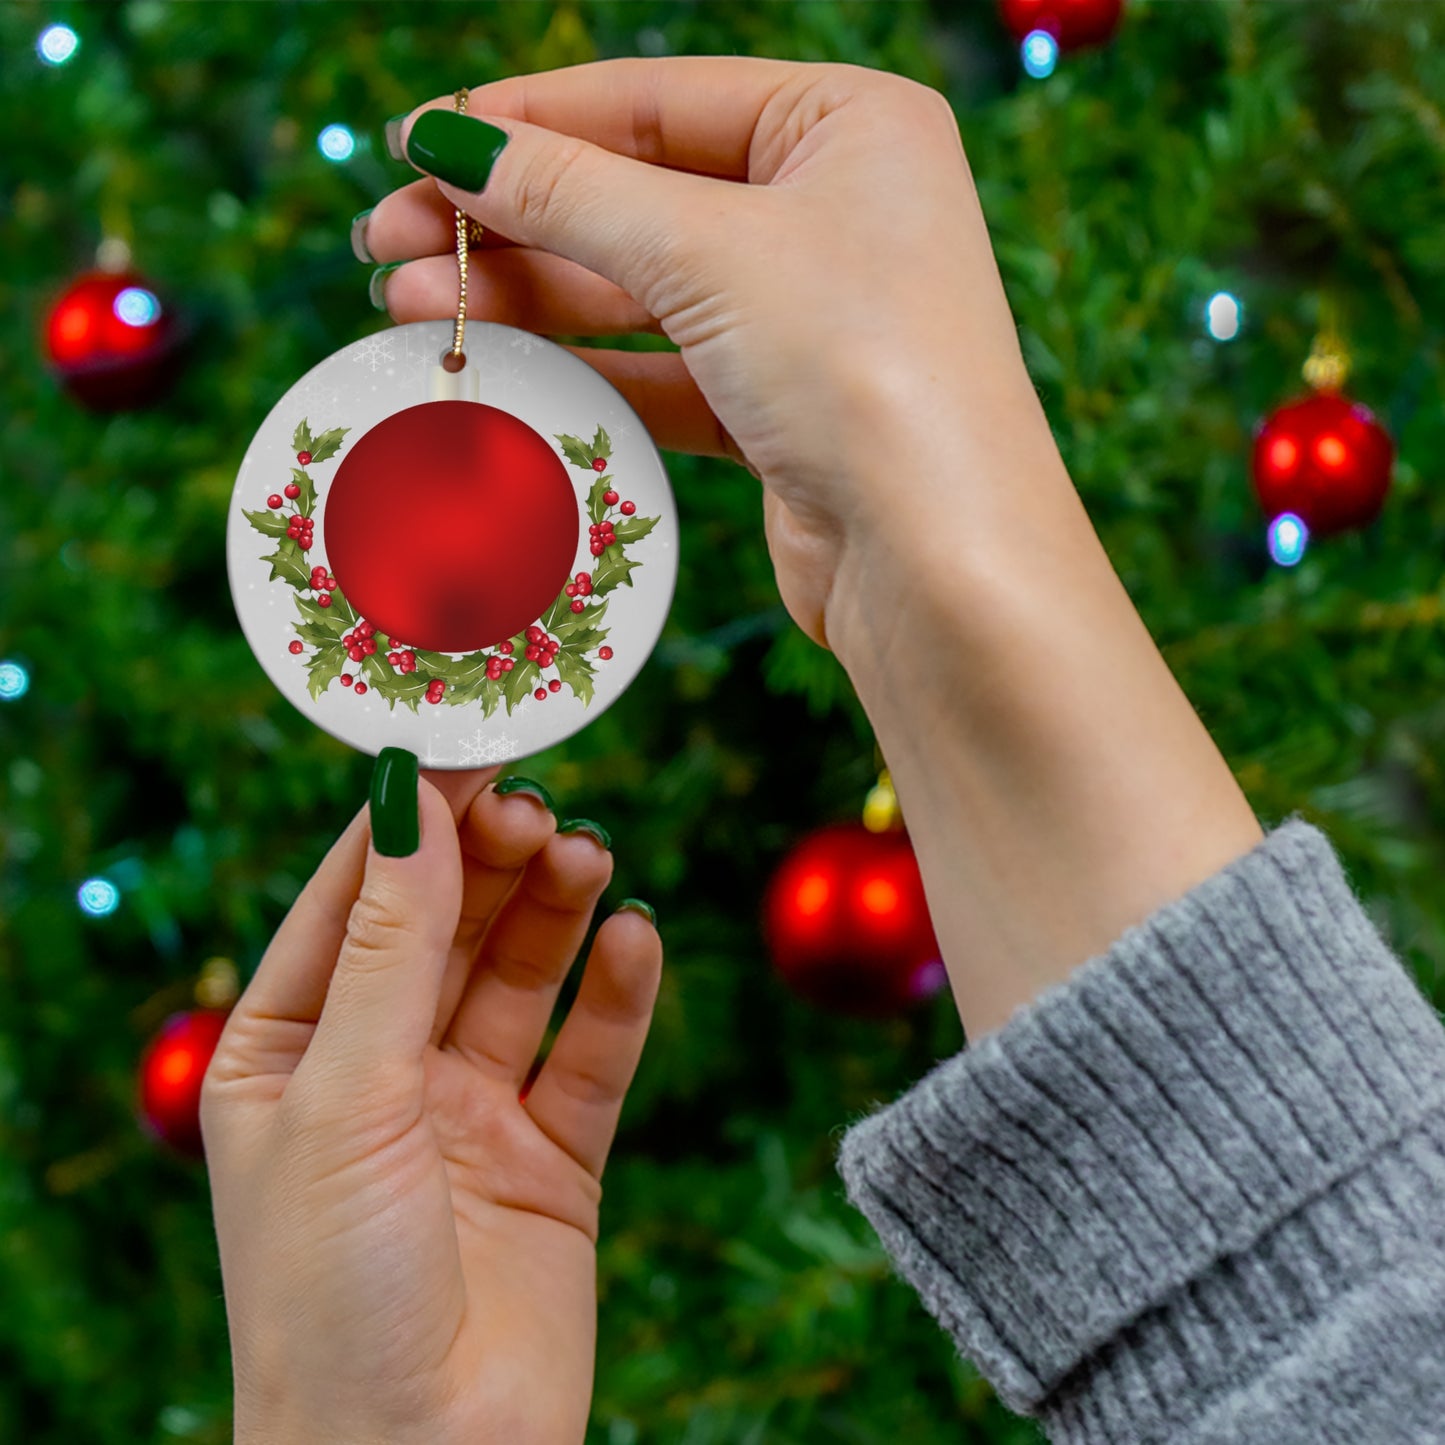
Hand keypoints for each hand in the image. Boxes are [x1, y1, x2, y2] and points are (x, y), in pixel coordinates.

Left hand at [202, 764, 661, 1444]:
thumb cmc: (331, 1293)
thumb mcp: (346, 1096)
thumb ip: (391, 947)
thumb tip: (412, 803)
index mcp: (289, 1053)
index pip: (352, 902)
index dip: (408, 824)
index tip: (467, 748)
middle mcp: (380, 1072)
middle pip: (446, 928)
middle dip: (491, 864)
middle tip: (540, 809)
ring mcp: (469, 1113)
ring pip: (521, 978)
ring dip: (555, 912)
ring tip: (589, 858)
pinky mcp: (552, 1159)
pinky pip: (591, 1055)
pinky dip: (617, 995)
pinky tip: (635, 940)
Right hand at [362, 60, 1262, 1038]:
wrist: (940, 564)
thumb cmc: (862, 369)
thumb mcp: (707, 252)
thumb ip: (570, 193)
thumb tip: (446, 142)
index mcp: (848, 126)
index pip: (656, 99)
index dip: (528, 120)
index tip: (417, 145)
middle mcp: (834, 210)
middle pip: (637, 196)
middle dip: (509, 220)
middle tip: (386, 241)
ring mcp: (808, 315)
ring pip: (639, 289)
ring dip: (526, 295)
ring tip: (409, 302)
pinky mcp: (781, 408)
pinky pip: (661, 367)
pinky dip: (580, 366)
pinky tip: (493, 363)